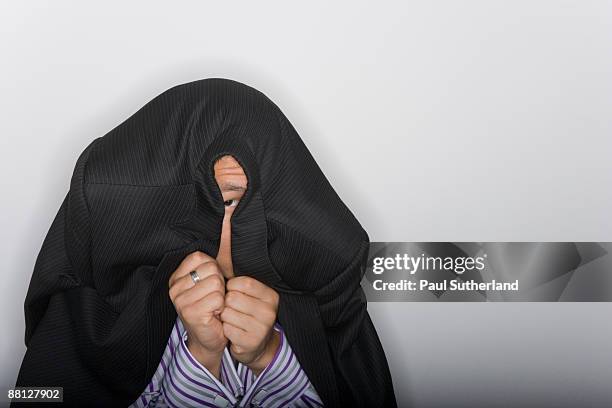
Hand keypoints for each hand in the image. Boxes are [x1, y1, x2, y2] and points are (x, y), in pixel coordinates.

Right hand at [168, 251, 226, 376]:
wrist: (209, 338)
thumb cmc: (211, 306)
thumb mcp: (209, 278)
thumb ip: (213, 254)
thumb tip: (228, 213)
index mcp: (176, 276)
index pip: (200, 257)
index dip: (213, 269)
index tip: (208, 284)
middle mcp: (174, 287)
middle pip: (211, 269)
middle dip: (219, 283)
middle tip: (212, 298)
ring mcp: (181, 301)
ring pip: (216, 283)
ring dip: (221, 296)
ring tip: (214, 306)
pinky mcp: (191, 313)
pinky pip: (218, 298)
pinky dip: (222, 307)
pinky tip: (215, 314)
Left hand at [221, 276, 279, 374]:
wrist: (257, 346)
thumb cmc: (247, 313)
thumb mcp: (247, 293)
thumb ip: (235, 269)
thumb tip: (224, 238)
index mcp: (271, 296)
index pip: (243, 283)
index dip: (231, 287)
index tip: (233, 293)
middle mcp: (269, 311)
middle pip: (232, 298)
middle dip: (227, 304)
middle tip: (233, 310)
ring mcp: (262, 328)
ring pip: (227, 314)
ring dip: (225, 318)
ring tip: (234, 321)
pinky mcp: (251, 342)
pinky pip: (227, 330)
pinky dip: (226, 330)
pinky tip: (234, 332)